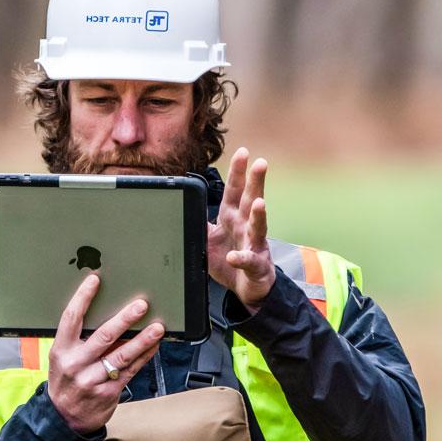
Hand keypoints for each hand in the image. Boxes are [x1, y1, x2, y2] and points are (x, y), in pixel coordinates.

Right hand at [47, 274, 164, 433]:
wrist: (63, 419)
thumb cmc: (65, 381)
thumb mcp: (62, 358)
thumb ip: (78, 340)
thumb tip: (106, 313)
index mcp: (61, 350)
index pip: (71, 318)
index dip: (83, 298)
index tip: (95, 281)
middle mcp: (76, 364)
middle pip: (103, 336)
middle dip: (124, 319)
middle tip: (140, 305)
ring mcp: (92, 379)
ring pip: (122, 355)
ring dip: (142, 339)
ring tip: (157, 327)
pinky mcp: (108, 392)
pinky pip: (130, 371)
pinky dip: (144, 357)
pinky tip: (154, 346)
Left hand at [207, 147, 275, 312]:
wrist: (246, 288)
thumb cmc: (229, 259)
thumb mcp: (207, 238)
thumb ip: (197, 222)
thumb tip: (181, 206)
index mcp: (232, 218)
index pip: (234, 191)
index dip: (238, 172)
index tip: (242, 152)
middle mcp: (245, 227)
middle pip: (250, 201)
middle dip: (256, 182)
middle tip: (260, 163)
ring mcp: (254, 245)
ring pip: (257, 227)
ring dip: (258, 215)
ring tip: (260, 203)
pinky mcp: (256, 266)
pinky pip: (248, 261)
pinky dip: (241, 258)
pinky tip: (234, 256)